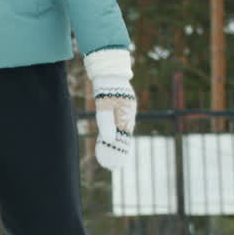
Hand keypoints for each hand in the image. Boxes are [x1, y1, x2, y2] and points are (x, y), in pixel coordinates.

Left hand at [85, 48, 135, 171]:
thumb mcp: (104, 106)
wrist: (109, 70)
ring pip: (122, 129)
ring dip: (117, 141)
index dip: (120, 151)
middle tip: (113, 164)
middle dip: (119, 150)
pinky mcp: (121, 106)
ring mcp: (125, 109)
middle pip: (124, 135)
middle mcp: (128, 114)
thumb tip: (111, 141)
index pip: (125, 138)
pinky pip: (119, 122)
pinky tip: (110, 137)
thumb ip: (107, 123)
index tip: (115, 164)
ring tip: (111, 154)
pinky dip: (116, 131)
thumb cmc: (107, 88)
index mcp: (127, 115)